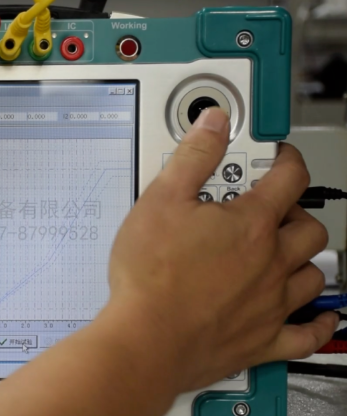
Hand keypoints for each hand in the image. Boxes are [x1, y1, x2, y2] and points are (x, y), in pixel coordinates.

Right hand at [103, 108, 336, 391]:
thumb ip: (193, 156)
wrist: (146, 338)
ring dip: (304, 258)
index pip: (289, 177)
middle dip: (294, 211)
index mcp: (251, 224)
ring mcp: (270, 303)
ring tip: (283, 252)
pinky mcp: (261, 341)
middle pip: (308, 227)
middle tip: (266, 207)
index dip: (285, 159)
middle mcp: (271, 262)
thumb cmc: (151, 275)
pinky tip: (318, 315)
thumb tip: (214, 123)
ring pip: (313, 274)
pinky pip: (307, 334)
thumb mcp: (160, 199)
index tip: (275, 157)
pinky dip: (317, 323)